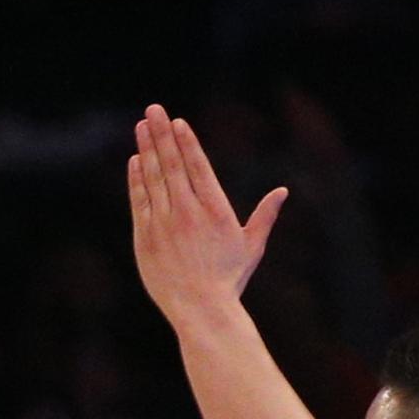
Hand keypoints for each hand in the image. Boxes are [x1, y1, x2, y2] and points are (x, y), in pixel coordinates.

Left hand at [127, 105, 287, 331]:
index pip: (198, 166)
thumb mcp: (251, 245)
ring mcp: (163, 224)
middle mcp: (187, 212)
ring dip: (147, 149)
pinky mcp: (145, 237)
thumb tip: (282, 192)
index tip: (178, 122)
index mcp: (215, 209)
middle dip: (162, 134)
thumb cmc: (229, 279)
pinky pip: (139, 201)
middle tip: (153, 109)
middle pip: (172, 164)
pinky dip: (137, 179)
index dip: (187, 141)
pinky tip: (136, 160)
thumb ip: (264, 215)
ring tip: (142, 126)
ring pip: (153, 178)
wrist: (200, 309)